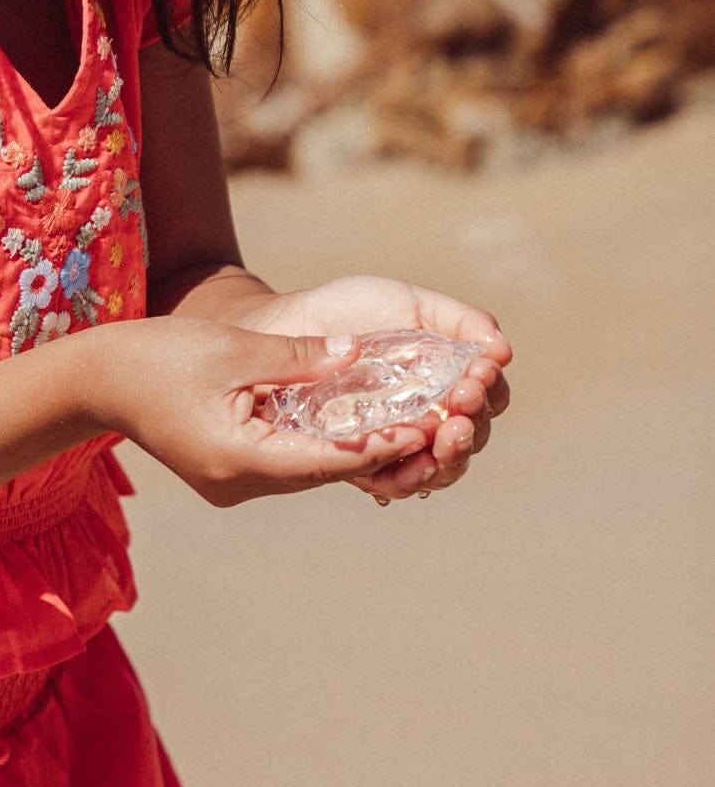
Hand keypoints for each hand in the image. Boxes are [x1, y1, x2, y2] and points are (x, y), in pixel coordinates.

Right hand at [92, 317, 443, 507]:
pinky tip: (353, 422)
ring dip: (350, 448)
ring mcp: (231, 484)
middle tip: (433, 426)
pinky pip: (286, 462)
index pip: (325, 459)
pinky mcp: (227, 472)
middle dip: (374, 449)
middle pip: (321, 470)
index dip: (378, 444)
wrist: (96, 381)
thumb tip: (358, 351)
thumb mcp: (233, 348)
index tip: (424, 428)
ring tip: (407, 424)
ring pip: (306, 469)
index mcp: (238, 459)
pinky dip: (319, 443)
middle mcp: (238, 484)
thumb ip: (298, 355)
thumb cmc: (157, 356)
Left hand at [230, 276, 512, 503]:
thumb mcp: (409, 304)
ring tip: (448, 431)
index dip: (490, 389)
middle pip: (471, 437)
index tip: (480, 371)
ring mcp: (395, 443)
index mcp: (447, 381)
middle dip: (474, 422)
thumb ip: (459, 320)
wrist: (284, 328)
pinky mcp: (361, 463)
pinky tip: (416, 455)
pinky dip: (410, 473)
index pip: (488, 398)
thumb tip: (502, 350)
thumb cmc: (347, 312)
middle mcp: (428, 417)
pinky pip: (394, 482)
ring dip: (452, 453)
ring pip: (442, 467)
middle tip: (463, 400)